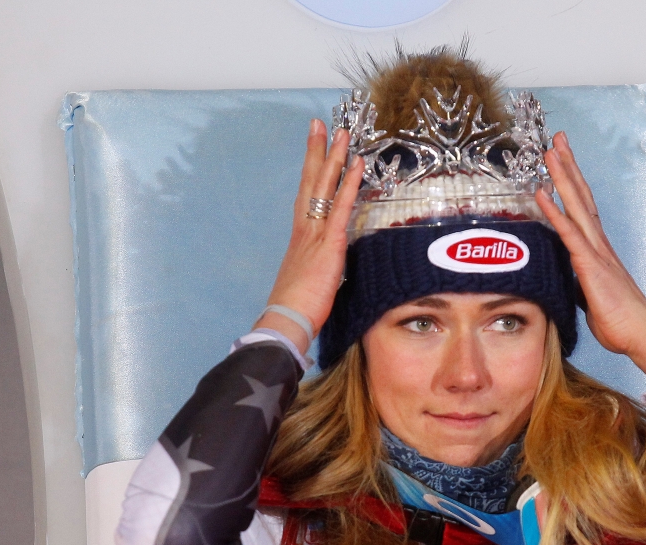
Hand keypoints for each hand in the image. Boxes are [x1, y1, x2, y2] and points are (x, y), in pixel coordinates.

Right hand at [254, 121, 363, 351]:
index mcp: (301, 237)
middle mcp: (305, 229)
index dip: (311, 170)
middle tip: (322, 123)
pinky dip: (350, 184)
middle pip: (311, 181)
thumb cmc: (297, 307)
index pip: (306, 195)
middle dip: (318, 151)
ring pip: (325, 187)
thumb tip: (328, 267)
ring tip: (343, 132)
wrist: (287, 320)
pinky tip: (358, 164)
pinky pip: (342, 208)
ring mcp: (316, 234)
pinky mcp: (329, 244)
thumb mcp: (310, 280)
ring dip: (335, 158)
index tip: (314, 147)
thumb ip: (320, 266)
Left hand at [535, 132, 645, 372]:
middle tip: (557, 139)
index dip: (572, 183)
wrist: (641, 335)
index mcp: (599, 251)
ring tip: (550, 152)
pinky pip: (569, 233)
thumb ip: (579, 281)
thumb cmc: (620, 322)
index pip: (583, 209)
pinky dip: (554, 212)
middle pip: (582, 196)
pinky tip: (541, 194)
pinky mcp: (590, 265)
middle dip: (569, 166)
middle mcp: (599, 244)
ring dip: (562, 177)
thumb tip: (568, 278)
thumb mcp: (590, 297)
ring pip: (576, 206)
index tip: (562, 161)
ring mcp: (596, 252)